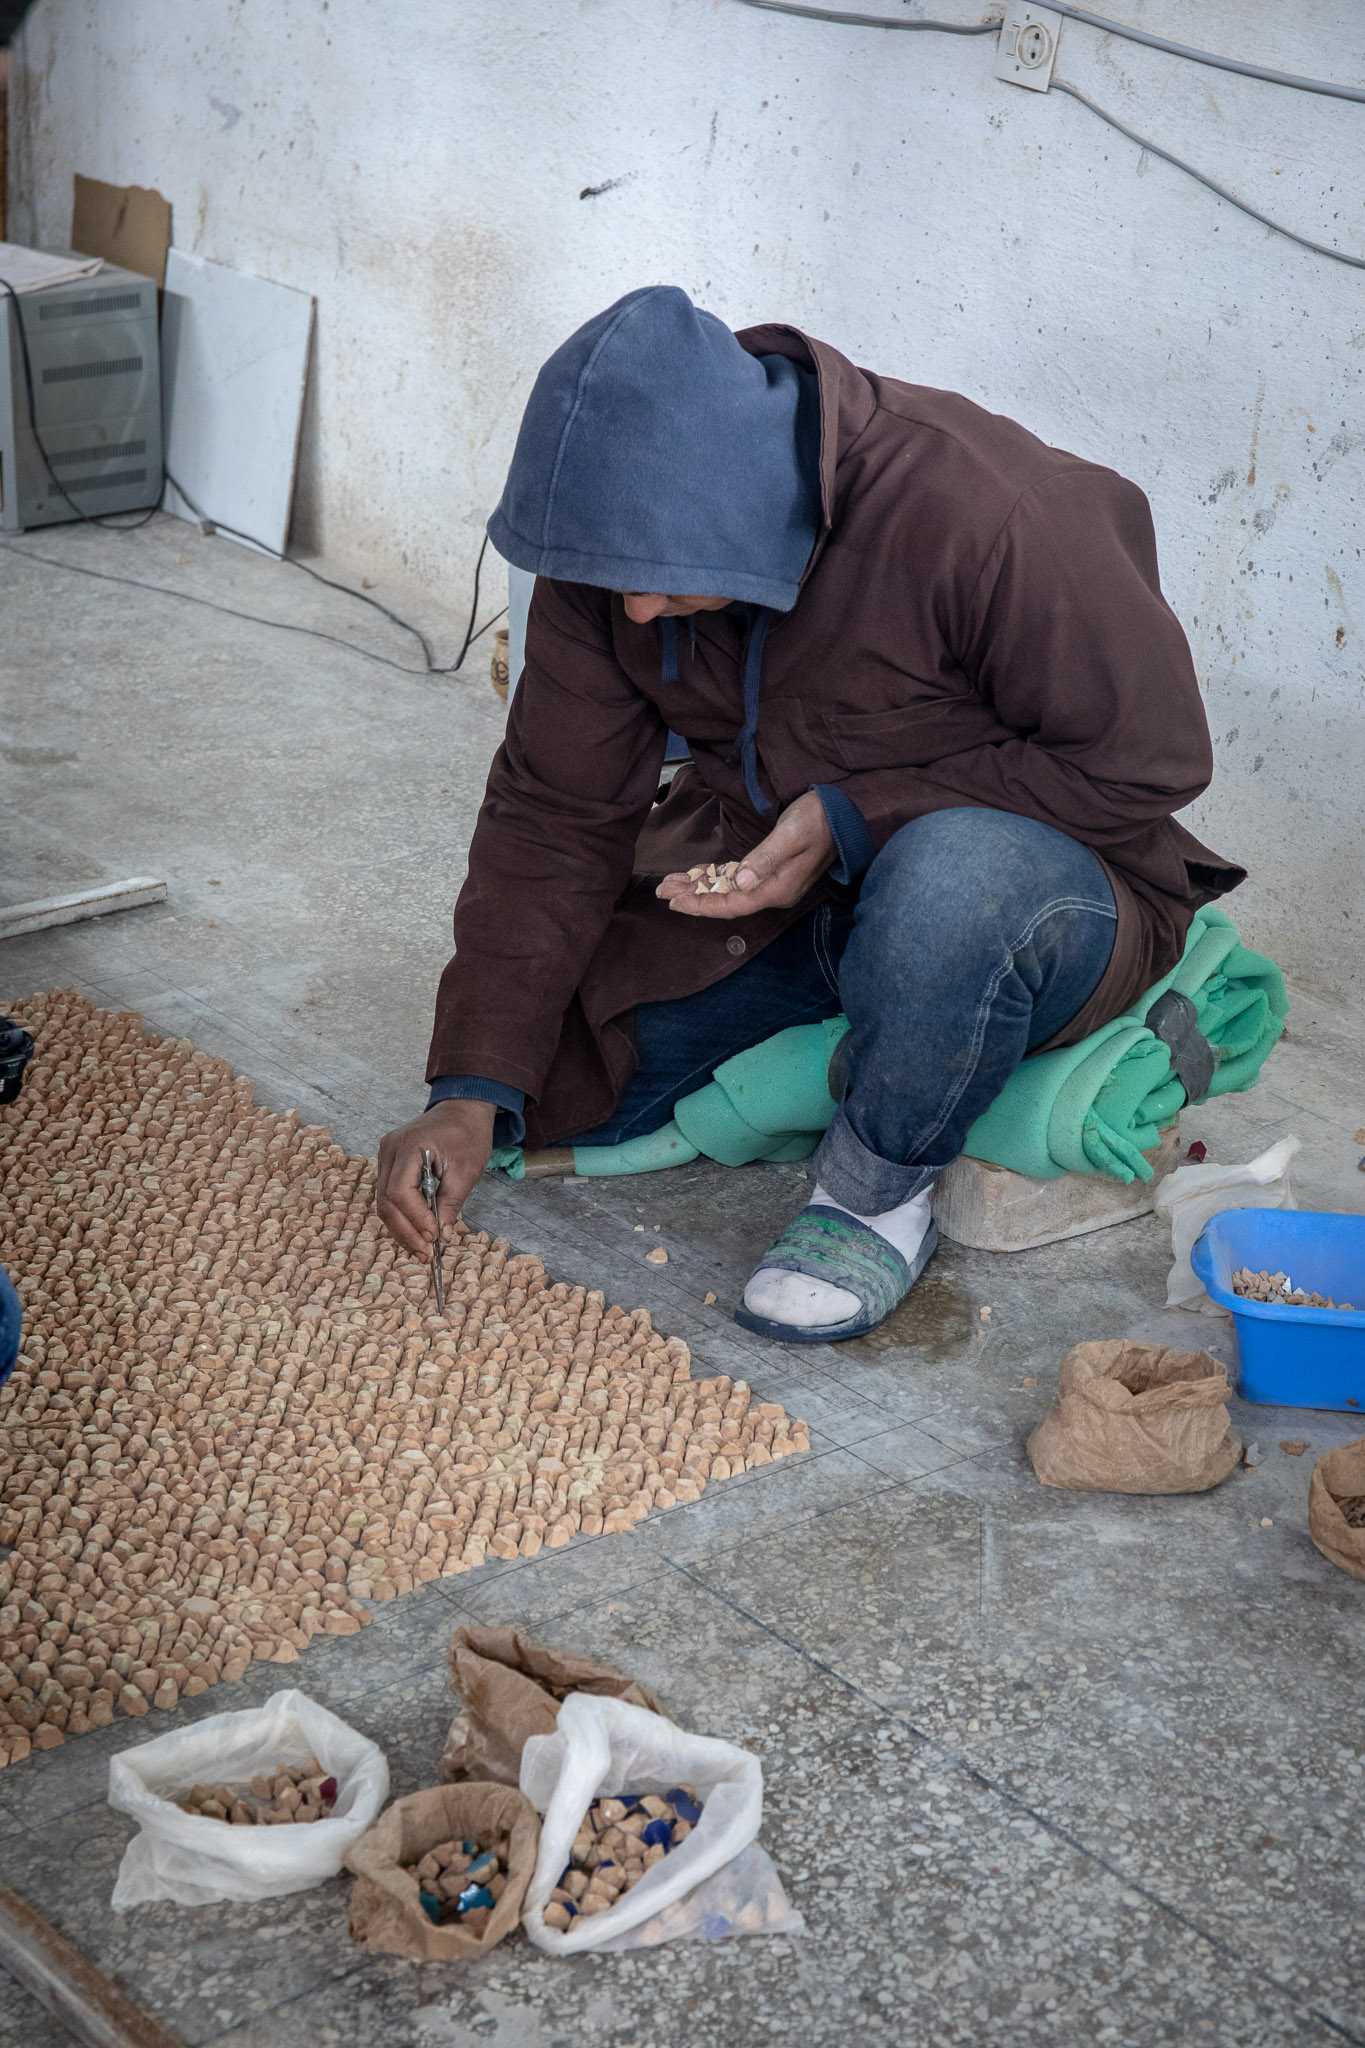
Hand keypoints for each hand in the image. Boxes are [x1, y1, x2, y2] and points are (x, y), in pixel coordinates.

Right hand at [375, 1099, 495, 1257]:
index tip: (433, 1236)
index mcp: (409, 1145)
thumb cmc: (468, 1134)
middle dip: (406, 1231)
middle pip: (386, 1201)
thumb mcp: (467, 1171)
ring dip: (402, 1229)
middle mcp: (389, 1149)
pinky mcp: (390, 1164)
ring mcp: (386, 1156)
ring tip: (423, 1250)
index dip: (415, 1218)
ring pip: (384, 1203)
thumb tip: (441, 1235)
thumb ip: (450, 1204)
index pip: (399, 1191)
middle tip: (426, 1254)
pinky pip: (390, 1196)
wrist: (463, 1110)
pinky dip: (403, 1217)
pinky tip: (417, 1234)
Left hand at [656, 790, 834, 917]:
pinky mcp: (771, 870)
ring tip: (671, 883)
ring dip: (700, 887)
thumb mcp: (791, 835)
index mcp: (778, 889)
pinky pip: (737, 880)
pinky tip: (696, 875)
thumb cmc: (818, 819)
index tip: (674, 902)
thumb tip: (740, 884)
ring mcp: (773, 882)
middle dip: (693, 897)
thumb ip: (765, 859)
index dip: (701, 906)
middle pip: (726, 901)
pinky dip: (715, 878)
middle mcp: (773, 891)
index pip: (732, 905)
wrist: (844, 811)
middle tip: (661, 891)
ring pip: (729, 891)